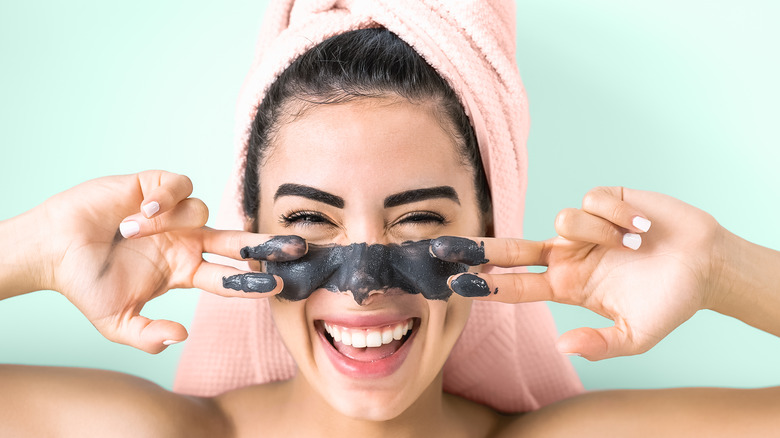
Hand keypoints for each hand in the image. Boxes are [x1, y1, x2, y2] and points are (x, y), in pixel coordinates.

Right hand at [28, 170, 305, 352]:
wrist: (53, 249)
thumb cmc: (85, 284)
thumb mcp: (117, 322)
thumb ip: (148, 336)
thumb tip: (183, 336)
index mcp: (184, 270)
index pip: (228, 278)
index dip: (252, 283)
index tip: (278, 286)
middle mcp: (186, 241)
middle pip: (237, 242)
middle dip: (266, 244)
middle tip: (296, 248)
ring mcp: (174, 215)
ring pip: (202, 212)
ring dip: (169, 223)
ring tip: (131, 231)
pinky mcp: (156, 187)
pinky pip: (179, 187)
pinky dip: (165, 200)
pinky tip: (139, 212)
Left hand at [431, 187, 724, 360]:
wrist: (707, 264)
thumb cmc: (671, 302)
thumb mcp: (636, 335)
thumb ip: (599, 344)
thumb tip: (561, 347)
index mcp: (568, 286)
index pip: (518, 284)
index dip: (488, 284)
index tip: (456, 284)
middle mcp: (568, 254)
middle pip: (512, 247)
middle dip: (477, 247)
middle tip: (441, 247)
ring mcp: (583, 228)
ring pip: (562, 220)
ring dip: (600, 234)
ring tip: (634, 245)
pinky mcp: (604, 200)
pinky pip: (592, 201)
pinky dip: (619, 216)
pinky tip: (642, 227)